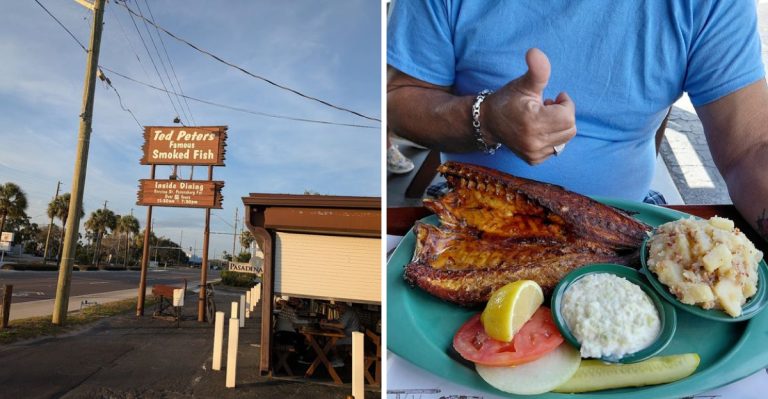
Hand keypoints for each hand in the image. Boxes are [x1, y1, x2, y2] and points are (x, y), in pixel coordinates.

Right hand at [482, 48, 575, 163]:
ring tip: (544, 118)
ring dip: (559, 126)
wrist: (487, 122)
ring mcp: (533, 153)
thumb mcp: (523, 83)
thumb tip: (535, 52)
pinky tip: (539, 129)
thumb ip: (536, 70)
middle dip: (564, 115)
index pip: (568, 116)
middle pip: (570, 128)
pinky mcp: (533, 160)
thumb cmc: (508, 100)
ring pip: (564, 139)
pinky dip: (552, 138)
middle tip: (548, 106)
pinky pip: (555, 148)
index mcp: (533, 122)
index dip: (565, 104)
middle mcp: (534, 141)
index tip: (554, 98)